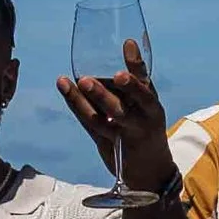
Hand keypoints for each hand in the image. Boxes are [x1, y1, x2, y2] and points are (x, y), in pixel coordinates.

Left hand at [57, 39, 172, 189]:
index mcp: (152, 107)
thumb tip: (117, 53)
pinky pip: (90, 125)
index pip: (146, 83)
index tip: (128, 44)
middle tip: (96, 77)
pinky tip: (66, 89)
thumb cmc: (144, 132)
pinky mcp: (109, 146)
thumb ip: (131, 88)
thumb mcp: (144, 110)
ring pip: (103, 119)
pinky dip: (77, 106)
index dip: (137, 64)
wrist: (150, 175)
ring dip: (88, 100)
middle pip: (129, 104)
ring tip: (74, 82)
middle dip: (114, 90)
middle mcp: (142, 120)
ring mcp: (125, 135)